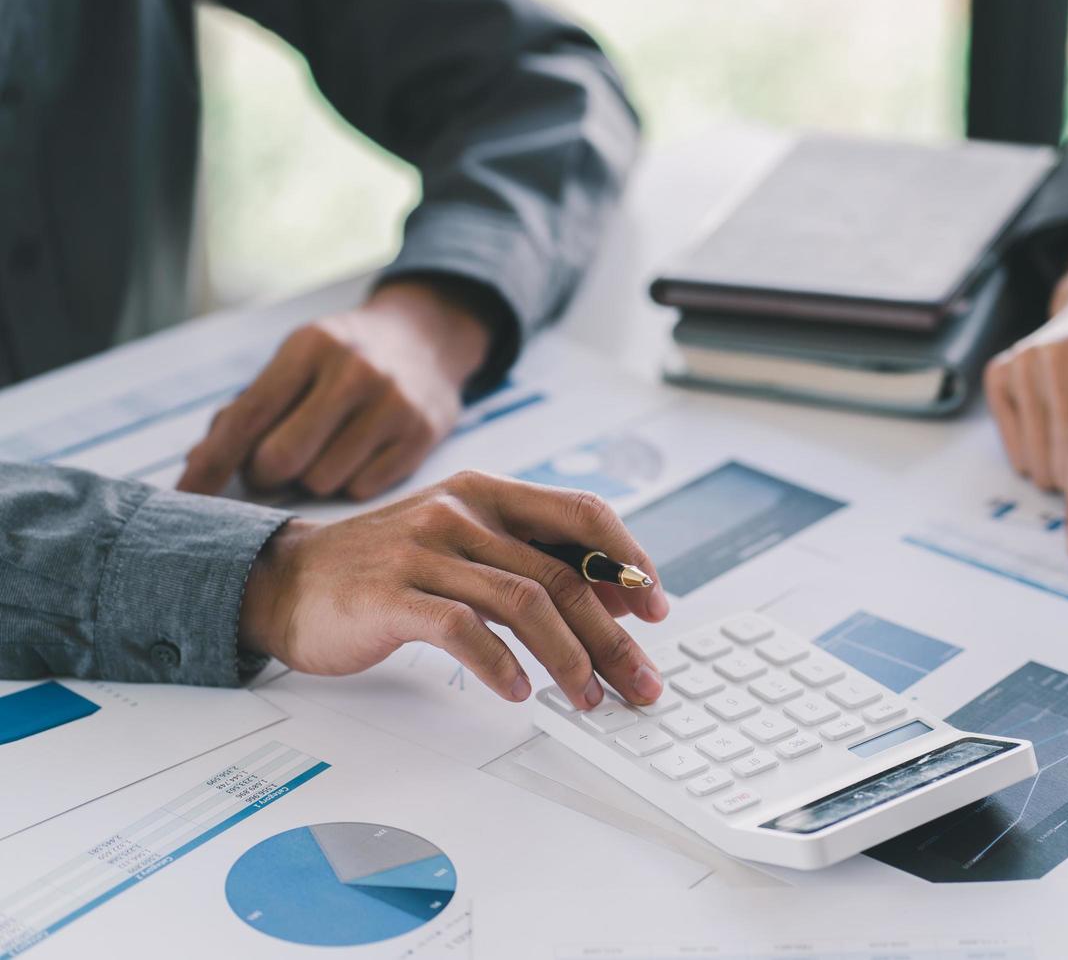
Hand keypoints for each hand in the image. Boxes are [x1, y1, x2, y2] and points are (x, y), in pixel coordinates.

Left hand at [178, 280, 489, 499]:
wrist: (427, 338)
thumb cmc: (343, 357)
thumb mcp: (297, 360)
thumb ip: (250, 407)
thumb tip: (200, 462)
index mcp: (310, 346)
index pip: (248, 417)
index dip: (211, 463)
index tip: (185, 497)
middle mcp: (355, 371)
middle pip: (281, 459)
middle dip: (267, 473)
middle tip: (277, 461)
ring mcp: (394, 404)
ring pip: (322, 481)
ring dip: (313, 478)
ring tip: (329, 448)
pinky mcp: (422, 434)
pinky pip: (363, 489)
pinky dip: (351, 482)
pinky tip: (361, 453)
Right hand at [239, 472, 672, 708]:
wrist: (285, 580)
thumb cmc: (384, 569)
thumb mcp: (460, 542)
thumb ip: (525, 558)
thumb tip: (612, 597)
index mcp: (487, 494)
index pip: (583, 513)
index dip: (629, 560)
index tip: (656, 608)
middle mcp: (462, 513)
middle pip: (565, 572)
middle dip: (614, 635)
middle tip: (640, 680)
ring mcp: (426, 551)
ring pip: (526, 602)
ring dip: (570, 659)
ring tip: (587, 698)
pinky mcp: (392, 596)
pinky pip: (465, 630)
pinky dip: (501, 666)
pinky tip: (518, 693)